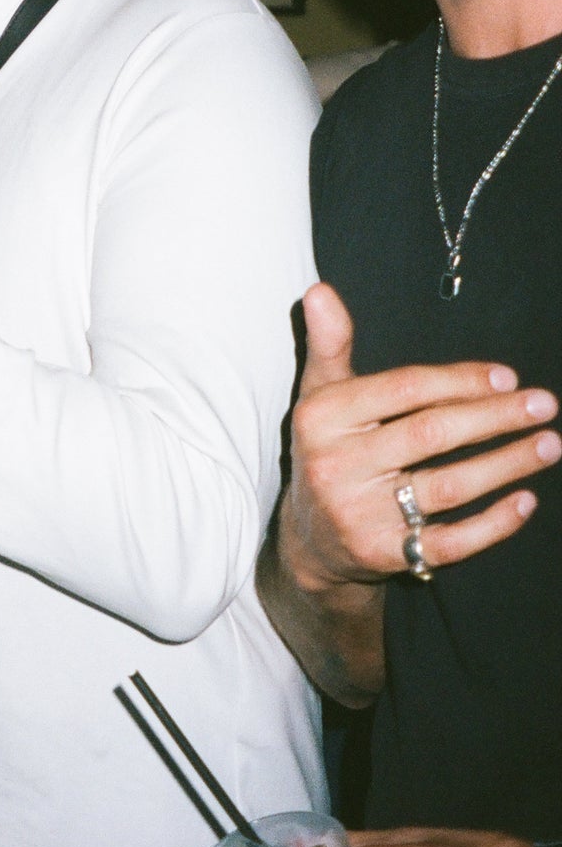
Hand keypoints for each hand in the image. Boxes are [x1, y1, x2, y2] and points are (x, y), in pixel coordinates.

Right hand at [279, 281, 558, 593]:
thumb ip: (329, 343)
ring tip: (549, 444)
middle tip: (544, 404)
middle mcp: (335, 466)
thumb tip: (320, 290)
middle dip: (495, 417)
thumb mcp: (319, 396)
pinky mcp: (382, 555)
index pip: (404, 389)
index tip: (508, 377)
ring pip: (447, 486)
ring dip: (507, 465)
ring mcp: (358, 515)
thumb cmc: (327, 450)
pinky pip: (448, 541)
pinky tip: (526, 500)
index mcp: (321, 417)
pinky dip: (492, 524)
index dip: (460, 380)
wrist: (308, 541)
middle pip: (431, 434)